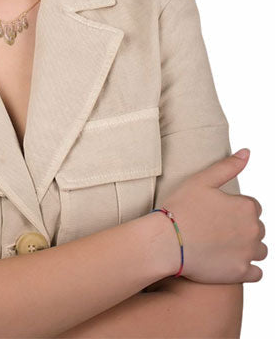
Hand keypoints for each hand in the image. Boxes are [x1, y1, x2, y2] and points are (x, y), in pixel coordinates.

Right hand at [161, 149, 266, 283]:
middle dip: (241, 227)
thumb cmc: (180, 208)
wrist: (166, 241)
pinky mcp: (242, 273)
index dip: (233, 208)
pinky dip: (246, 268)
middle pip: (256, 228)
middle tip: (214, 228)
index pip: (252, 206)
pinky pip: (256, 272)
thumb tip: (247, 152)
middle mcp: (254, 230)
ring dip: (246, 247)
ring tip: (220, 244)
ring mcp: (249, 253)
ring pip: (259, 250)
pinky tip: (227, 261)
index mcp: (246, 206)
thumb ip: (227, 166)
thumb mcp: (201, 180)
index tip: (215, 212)